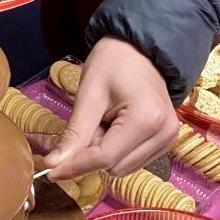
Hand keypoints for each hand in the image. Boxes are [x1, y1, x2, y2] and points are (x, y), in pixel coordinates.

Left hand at [43, 36, 179, 179]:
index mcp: (146, 119)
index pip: (105, 158)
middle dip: (92, 153)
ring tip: (105, 120)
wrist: (139, 49)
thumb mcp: (89, 94)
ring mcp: (169, 140)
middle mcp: (164, 135)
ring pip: (122, 168)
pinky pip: (132, 162)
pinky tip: (116, 126)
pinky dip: (117, 150)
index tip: (50, 170)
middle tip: (91, 121)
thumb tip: (53, 165)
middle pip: (114, 166)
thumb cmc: (113, 63)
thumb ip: (74, 133)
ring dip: (105, 152)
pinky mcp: (167, 142)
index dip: (75, 166)